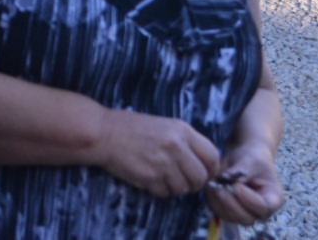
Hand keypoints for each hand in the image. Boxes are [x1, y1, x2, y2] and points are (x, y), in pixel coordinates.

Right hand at [90, 108, 220, 197]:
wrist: (104, 133)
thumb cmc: (132, 127)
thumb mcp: (164, 124)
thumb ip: (185, 141)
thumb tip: (203, 162)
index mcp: (182, 130)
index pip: (213, 156)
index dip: (212, 168)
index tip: (206, 172)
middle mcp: (176, 147)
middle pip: (201, 177)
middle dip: (195, 182)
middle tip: (185, 179)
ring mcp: (163, 164)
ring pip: (184, 188)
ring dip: (177, 187)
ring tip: (165, 177)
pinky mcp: (150, 178)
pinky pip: (166, 193)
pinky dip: (161, 190)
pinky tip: (152, 179)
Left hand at [206, 142, 285, 225]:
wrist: (244, 158)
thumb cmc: (253, 157)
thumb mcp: (251, 160)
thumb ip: (242, 171)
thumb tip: (228, 181)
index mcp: (274, 199)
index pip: (263, 207)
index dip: (248, 199)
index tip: (236, 185)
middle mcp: (261, 212)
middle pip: (247, 218)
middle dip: (232, 204)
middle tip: (220, 188)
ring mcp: (245, 214)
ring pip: (232, 218)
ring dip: (220, 203)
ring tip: (213, 185)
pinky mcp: (230, 211)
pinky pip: (220, 212)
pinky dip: (213, 202)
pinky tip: (210, 187)